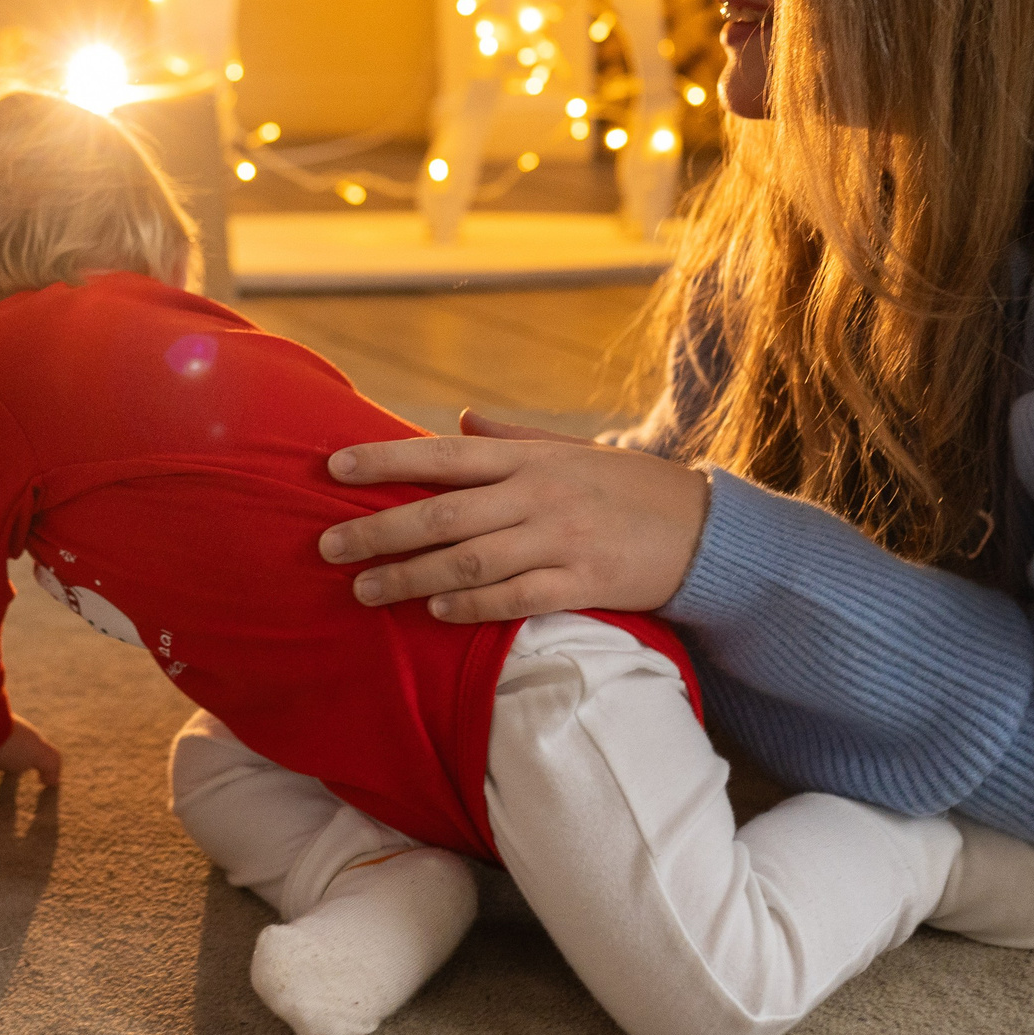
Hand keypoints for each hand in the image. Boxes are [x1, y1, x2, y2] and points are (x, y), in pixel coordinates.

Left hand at [318, 408, 710, 620]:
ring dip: (410, 577)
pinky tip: (436, 611)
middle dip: (378, 531)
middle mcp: (536, 496)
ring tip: (365, 590)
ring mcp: (559, 541)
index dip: (384, 460)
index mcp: (528, 460)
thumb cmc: (629, 488)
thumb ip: (512, 439)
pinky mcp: (583, 584)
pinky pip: (514, 597)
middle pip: (441, 514)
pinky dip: (471, 605)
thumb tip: (459, 423)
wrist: (705, 529)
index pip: (441, 456)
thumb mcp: (572, 450)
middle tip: (327, 547)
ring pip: (467, 561)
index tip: (334, 468)